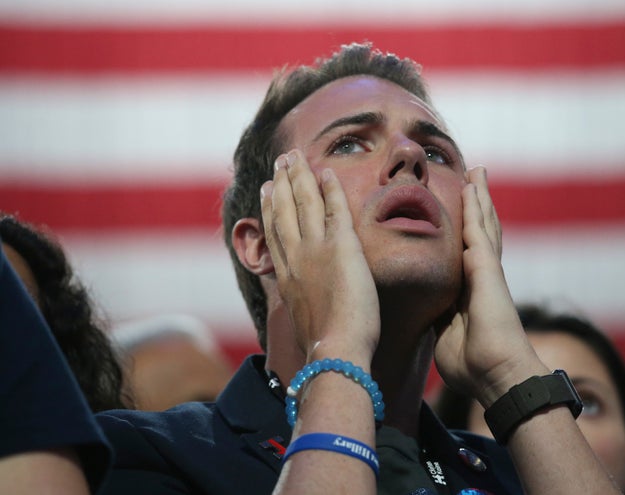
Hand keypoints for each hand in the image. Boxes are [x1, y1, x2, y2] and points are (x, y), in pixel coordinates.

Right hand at [260, 150, 379, 363]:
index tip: (266, 190)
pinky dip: (329, 188)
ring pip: (303, 202)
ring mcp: (315, 249)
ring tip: (295, 157)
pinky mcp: (341, 247)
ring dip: (299, 176)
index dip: (269, 208)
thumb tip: (304, 312)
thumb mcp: (302, 323)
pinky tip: (327, 172)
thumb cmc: (324, 347)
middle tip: (279, 162)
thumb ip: (301, 306)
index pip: (275, 233)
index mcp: (286, 276)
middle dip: (280, 183)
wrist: (335, 350)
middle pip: (283, 210)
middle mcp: (295, 257)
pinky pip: (335, 208)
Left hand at [434, 166, 546, 406]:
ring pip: (483, 223)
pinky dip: (476, 206)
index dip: (463, 230)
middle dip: (476, 205)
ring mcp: (486, 269)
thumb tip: (430, 317)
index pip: (465, 251)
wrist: (496, 375)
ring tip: (476, 171)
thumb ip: (441, 318)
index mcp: (469, 290)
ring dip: (479, 196)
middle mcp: (480, 275)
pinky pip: (479, 230)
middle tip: (473, 177)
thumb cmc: (472, 364)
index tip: (457, 212)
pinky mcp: (488, 269)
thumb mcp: (446, 335)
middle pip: (479, 230)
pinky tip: (472, 185)